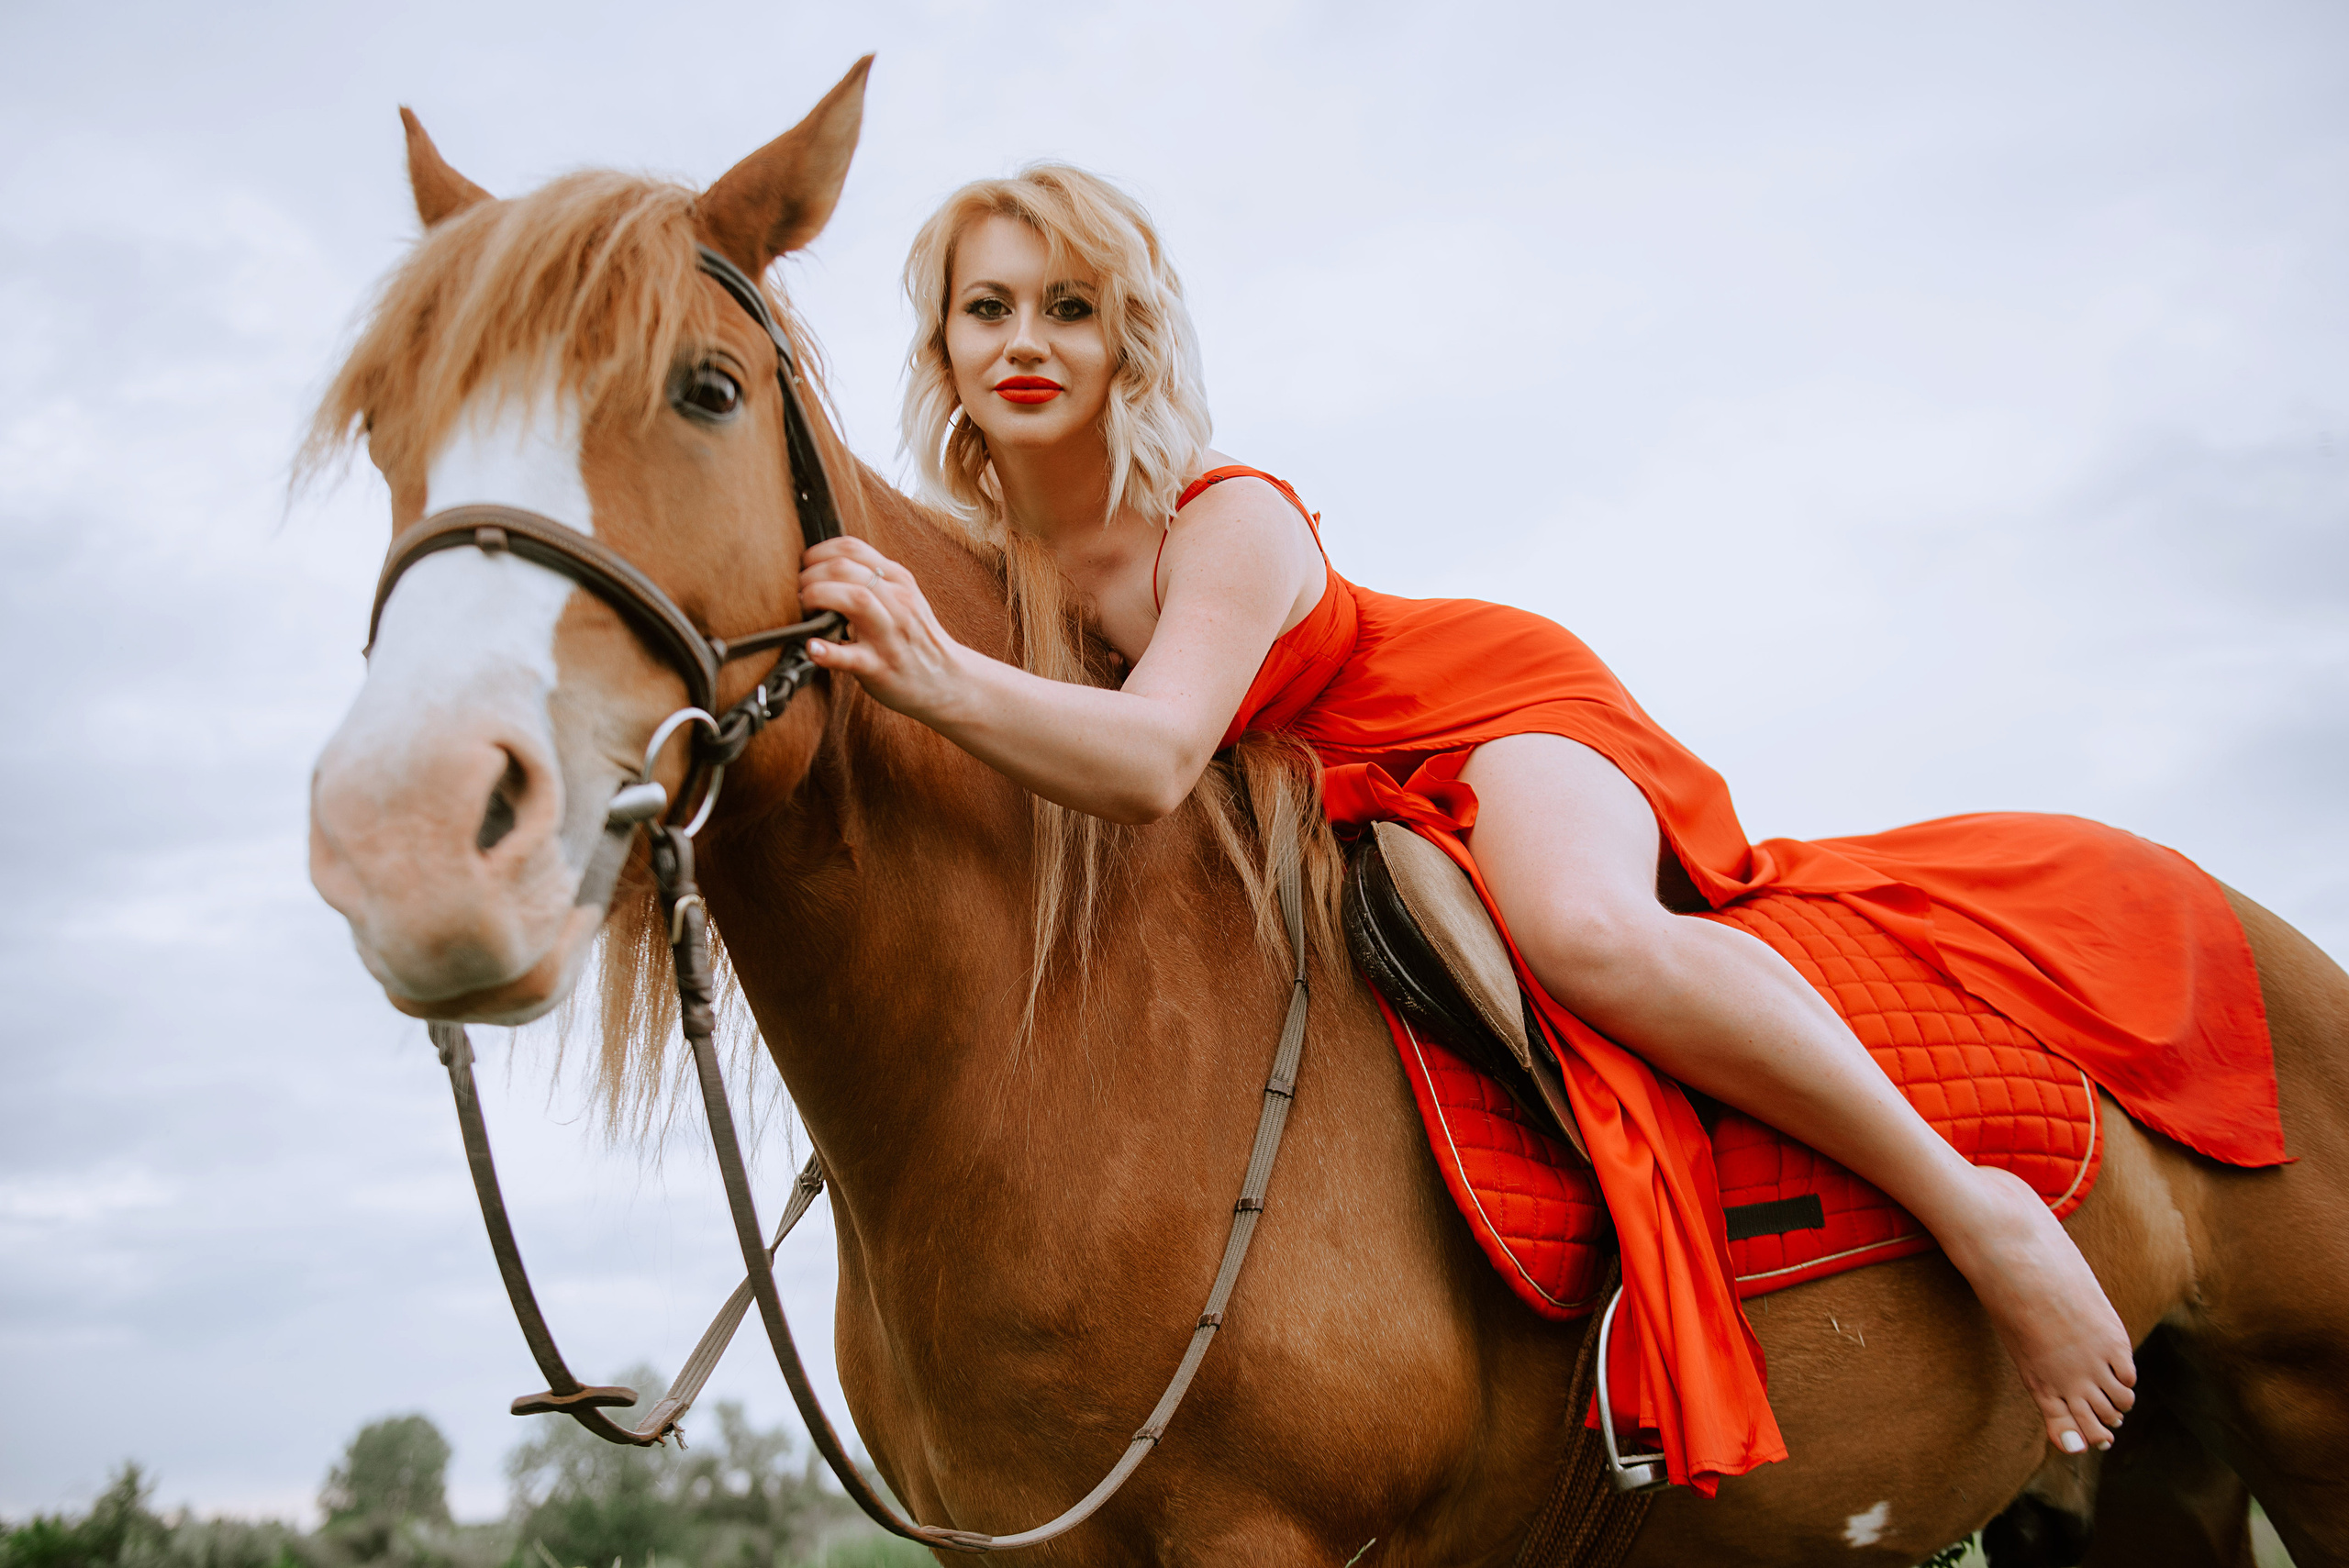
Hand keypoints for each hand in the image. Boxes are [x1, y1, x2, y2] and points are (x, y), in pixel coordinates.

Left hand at [798, 536, 971, 720]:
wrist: (947, 681)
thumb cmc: (916, 640)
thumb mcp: (903, 599)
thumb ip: (873, 580)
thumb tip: (827, 566)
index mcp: (898, 581)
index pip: (852, 548)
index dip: (818, 553)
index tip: (806, 568)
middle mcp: (897, 602)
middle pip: (845, 568)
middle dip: (810, 576)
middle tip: (799, 593)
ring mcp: (889, 634)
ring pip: (854, 599)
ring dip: (818, 597)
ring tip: (805, 610)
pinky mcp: (880, 667)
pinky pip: (851, 656)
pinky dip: (827, 651)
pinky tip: (812, 648)